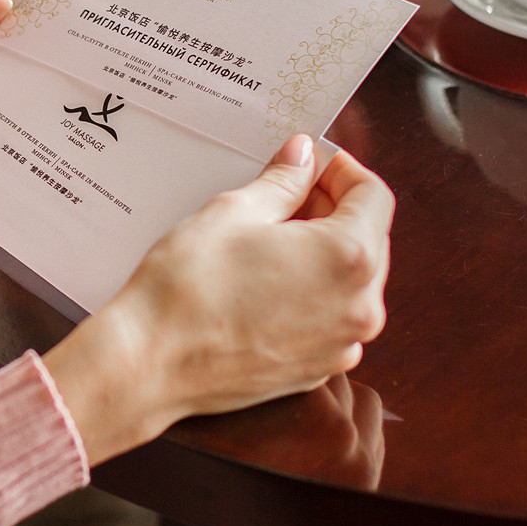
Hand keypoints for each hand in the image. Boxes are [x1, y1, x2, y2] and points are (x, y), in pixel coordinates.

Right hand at [42, 137, 393, 464]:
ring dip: (325, 253)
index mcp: (349, 257)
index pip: (374, 196)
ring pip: (353, 281)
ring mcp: (342, 344)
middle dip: (335, 210)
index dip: (344, 171)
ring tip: (272, 241)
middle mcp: (360, 306)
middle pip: (371, 238)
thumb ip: (283, 181)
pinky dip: (315, 293)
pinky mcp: (319, 369)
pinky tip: (269, 283)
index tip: (313, 165)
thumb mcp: (234, 211)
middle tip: (286, 197)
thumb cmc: (188, 285)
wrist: (152, 363)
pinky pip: (334, 318)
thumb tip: (303, 156)